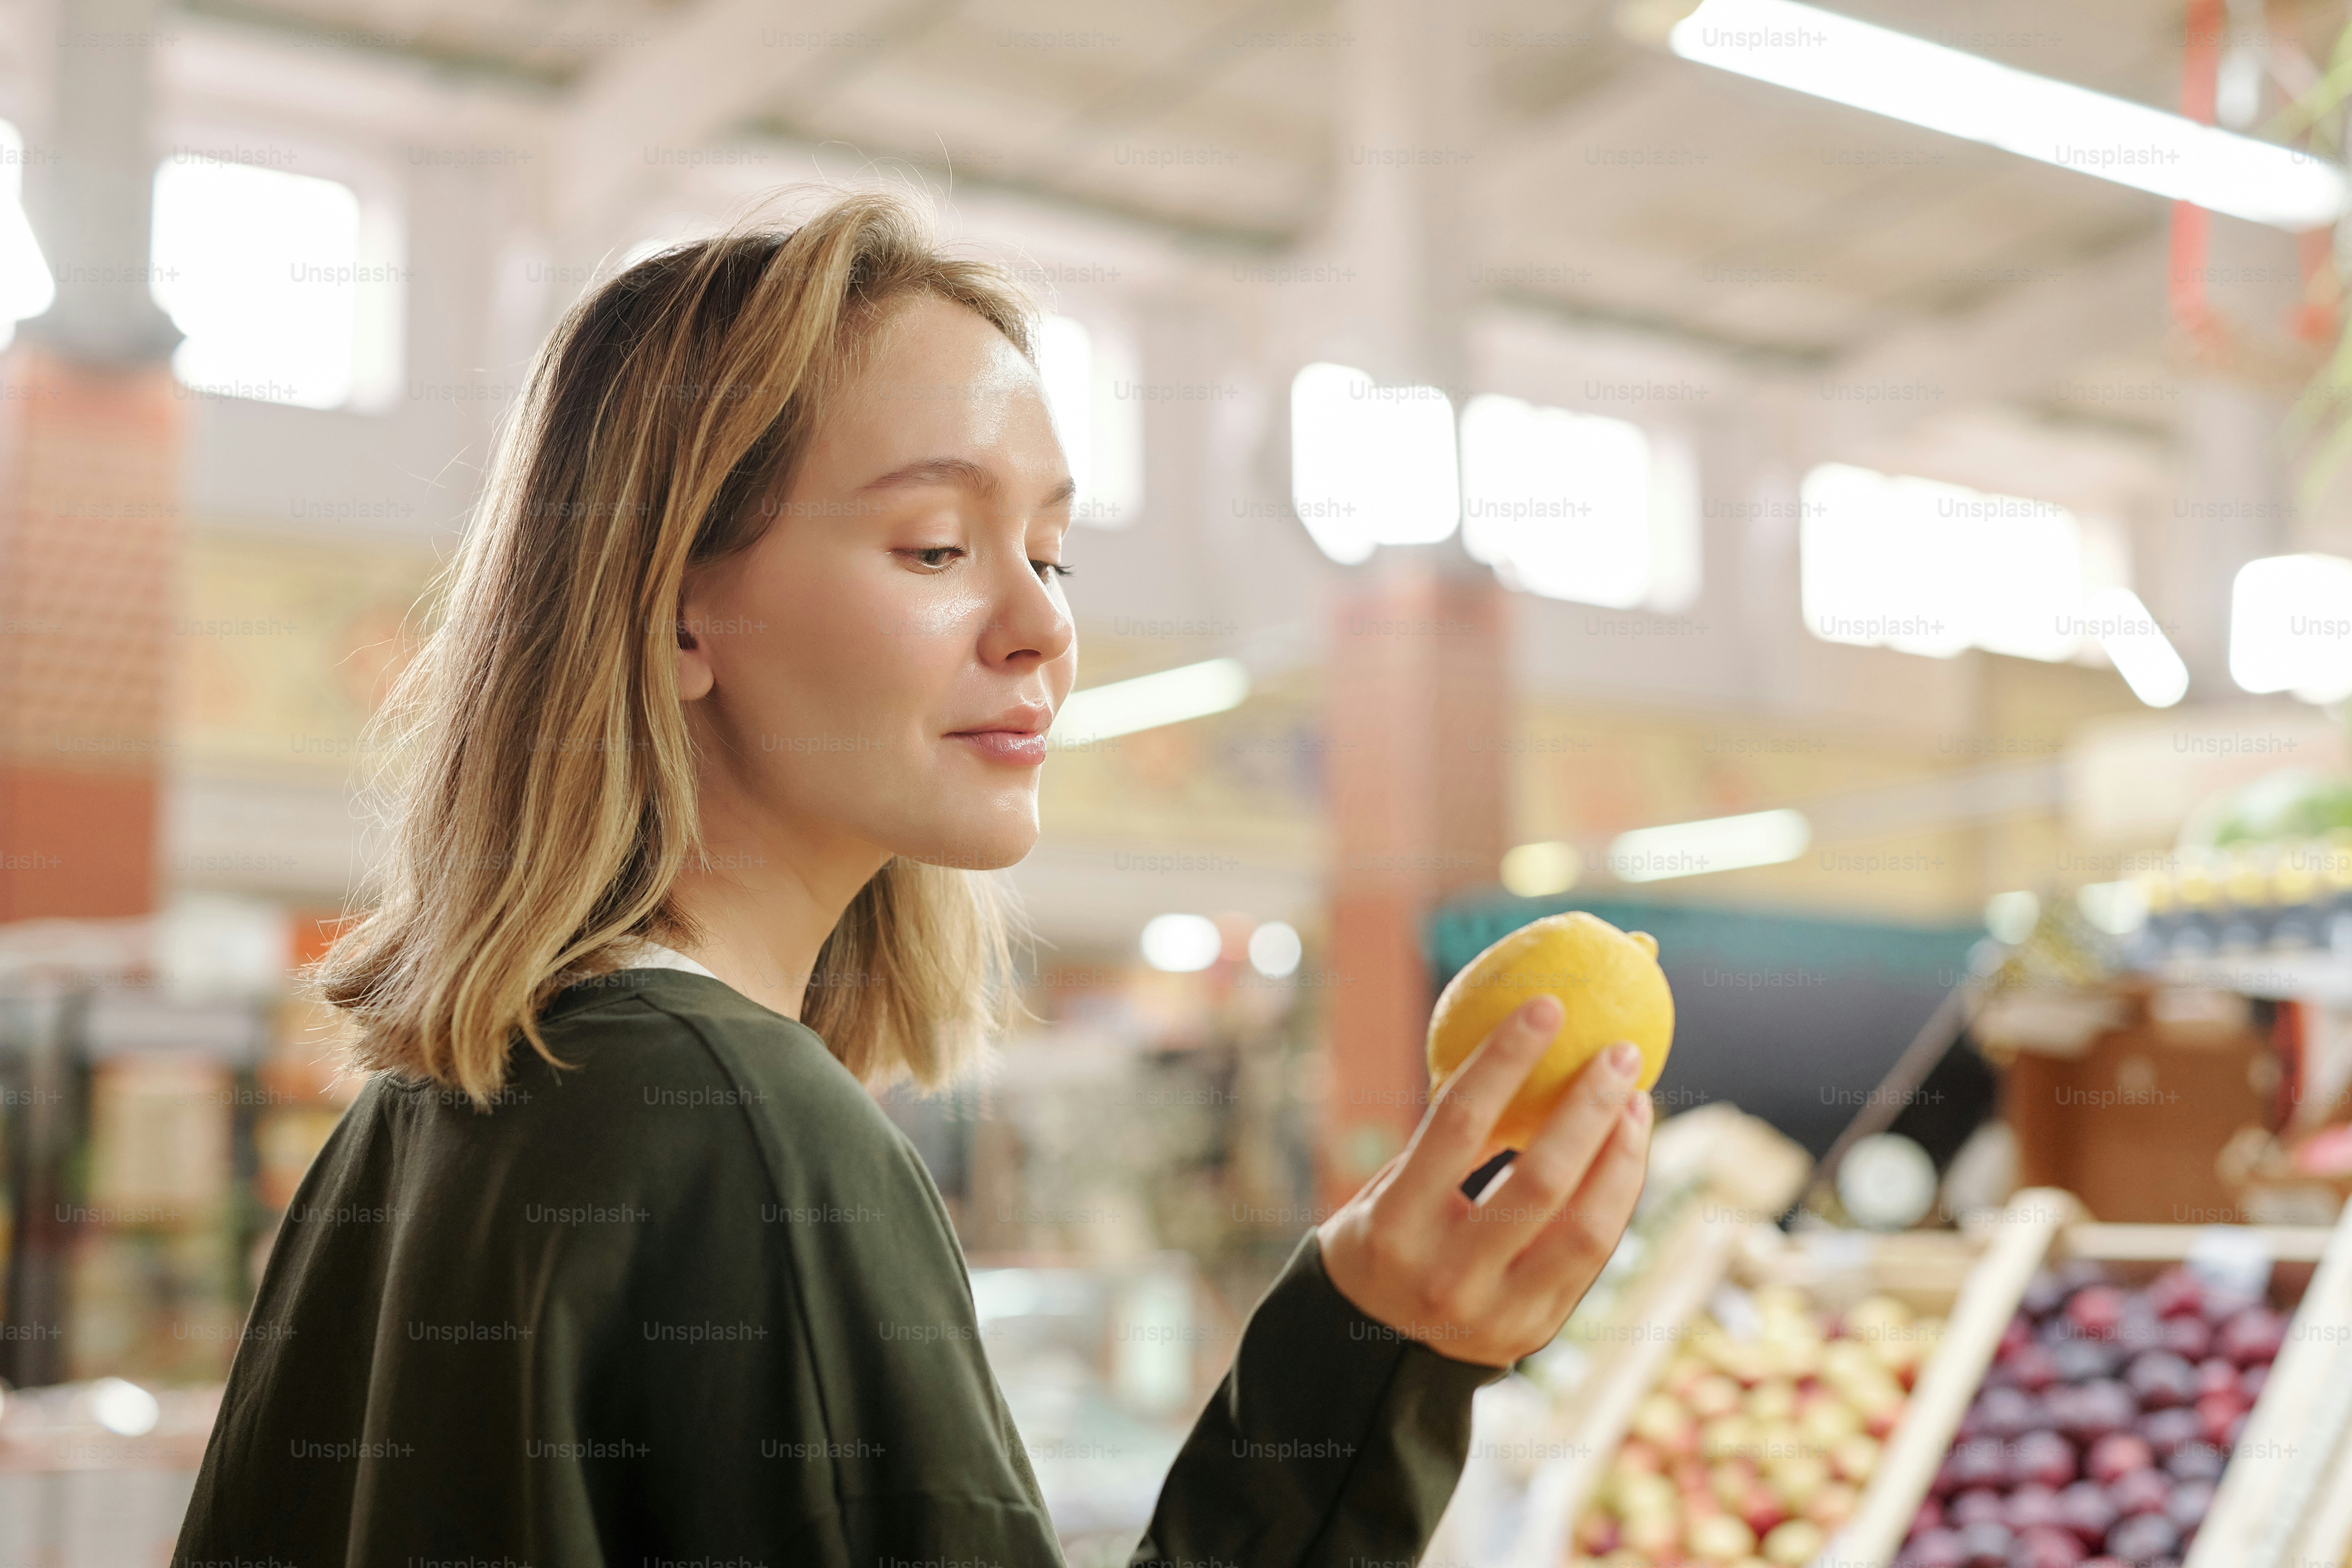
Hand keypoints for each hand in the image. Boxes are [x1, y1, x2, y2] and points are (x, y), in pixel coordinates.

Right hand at [1314, 995, 1653, 1368]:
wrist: (1375, 1351)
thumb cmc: (1383, 1239)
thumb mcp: (1386, 1189)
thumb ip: (1442, 1139)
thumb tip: (1509, 1047)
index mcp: (1395, 1225)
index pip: (1458, 1124)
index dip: (1505, 1059)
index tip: (1546, 1006)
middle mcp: (1447, 1274)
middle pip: (1540, 1178)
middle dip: (1588, 1106)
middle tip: (1619, 1051)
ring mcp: (1498, 1311)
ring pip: (1586, 1226)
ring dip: (1621, 1154)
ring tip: (1635, 1098)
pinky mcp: (1536, 1329)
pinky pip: (1595, 1254)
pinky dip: (1619, 1194)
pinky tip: (1626, 1148)